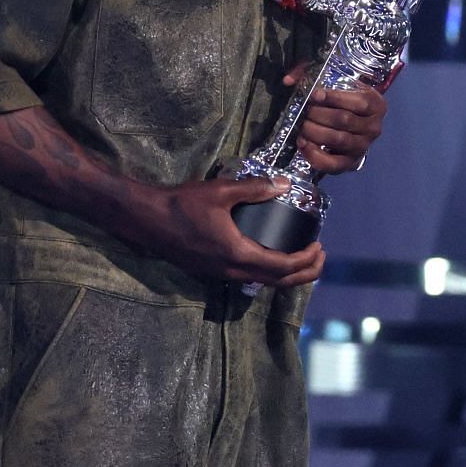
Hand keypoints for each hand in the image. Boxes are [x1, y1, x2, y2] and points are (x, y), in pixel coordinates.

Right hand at [122, 176, 325, 287]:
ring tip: (302, 258)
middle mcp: (232, 272)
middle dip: (304, 272)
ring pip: (262, 282)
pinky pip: (248, 278)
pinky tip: (270, 256)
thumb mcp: (221, 192)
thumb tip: (284, 184)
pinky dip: (267, 273)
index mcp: (239, 255)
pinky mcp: (211, 271)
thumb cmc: (182, 205)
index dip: (306, 260)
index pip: (283, 267)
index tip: (319, 246)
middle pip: (277, 282)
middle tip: (319, 256)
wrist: (146, 220)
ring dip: (286, 275)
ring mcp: (220, 275)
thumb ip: (255, 189)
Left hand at [287, 62, 387, 176]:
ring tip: (302, 126)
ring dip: (315, 132)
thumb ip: (311, 73)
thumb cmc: (344, 98)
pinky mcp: (351, 163)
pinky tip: (303, 144)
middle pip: (344, 121)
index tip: (314, 95)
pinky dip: (315, 156)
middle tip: (305, 111)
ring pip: (338, 140)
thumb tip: (288, 80)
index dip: (334, 98)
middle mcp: (374, 127)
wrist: (356, 121)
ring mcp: (363, 147)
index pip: (357, 102)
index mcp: (375, 104)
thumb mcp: (336, 80)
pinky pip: (333, 164)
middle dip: (319, 115)